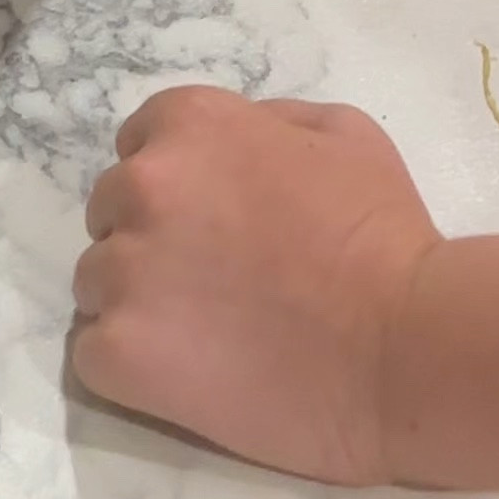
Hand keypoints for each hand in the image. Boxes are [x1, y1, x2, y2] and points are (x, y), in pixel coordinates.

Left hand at [73, 82, 443, 485]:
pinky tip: (190, 376)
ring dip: (138, 304)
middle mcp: (143, 187)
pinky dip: (131, 366)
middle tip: (213, 284)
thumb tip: (238, 137)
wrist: (404, 348)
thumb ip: (271, 122)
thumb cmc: (387, 237)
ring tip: (207, 336)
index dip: (177, 185)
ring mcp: (124, 273)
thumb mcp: (347, 135)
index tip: (211, 223)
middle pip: (112, 213)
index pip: (139, 144)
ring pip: (97, 283)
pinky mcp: (119, 353)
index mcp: (192, 126)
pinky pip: (93, 353)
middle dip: (152, 241)